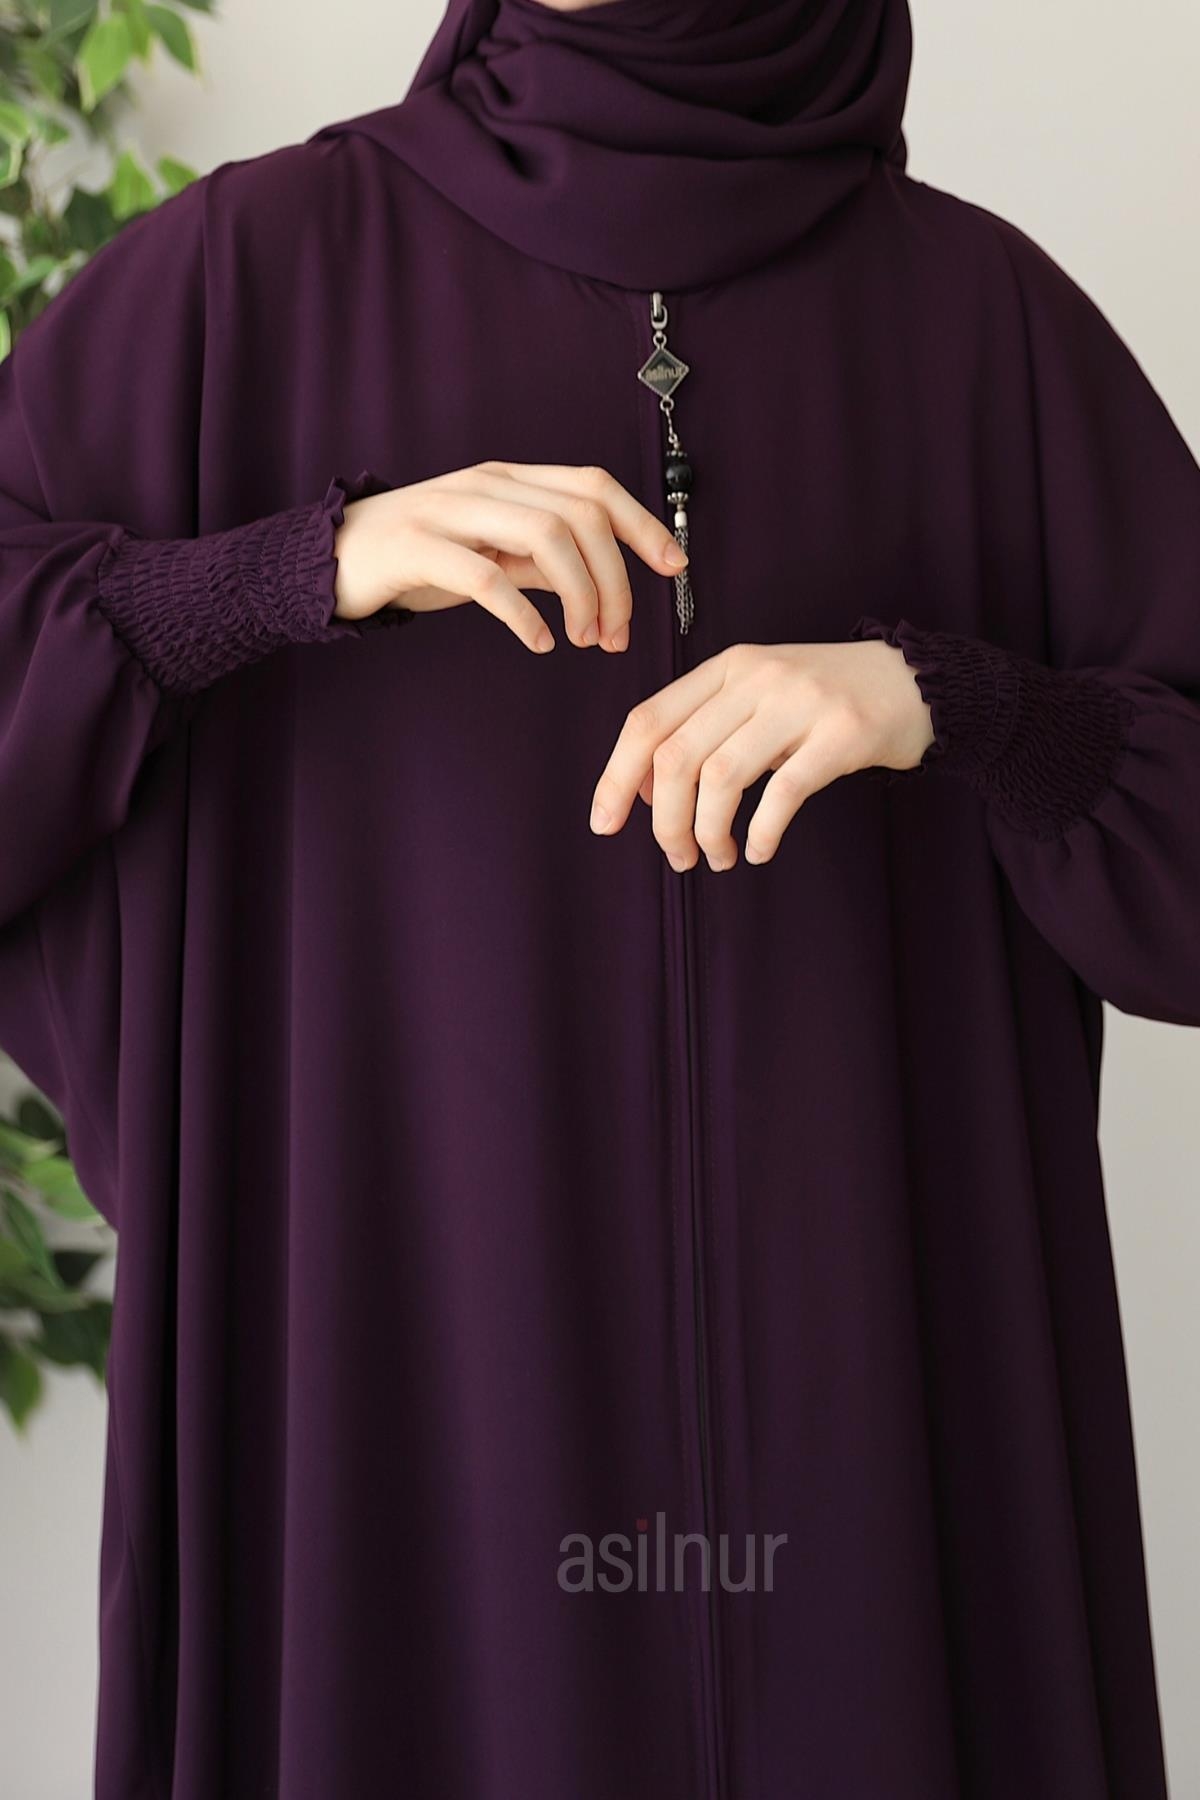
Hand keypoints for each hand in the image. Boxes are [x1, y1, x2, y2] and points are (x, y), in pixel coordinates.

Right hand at [333, 459, 688, 652]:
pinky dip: (524, 615)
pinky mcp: (417, 548)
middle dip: (615, 579)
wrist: (329, 559)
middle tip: (615, 634)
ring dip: (580, 595)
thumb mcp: (488, 553)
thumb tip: (598, 580)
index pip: (594, 487)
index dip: (642, 525)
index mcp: (509, 479)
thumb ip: (539, 560)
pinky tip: (539, 642)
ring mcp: (450, 511)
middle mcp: (486, 484)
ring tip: (584, 640)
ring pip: (544, 537)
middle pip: (580, 515)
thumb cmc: (414, 559)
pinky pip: (486, 577)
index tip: (673, 568)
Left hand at [589, 640, 934, 869]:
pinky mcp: (842, 732)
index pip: (648, 720)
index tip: (605, 822)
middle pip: (677, 756)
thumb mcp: (758, 695)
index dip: (617, 776)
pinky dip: (762, 831)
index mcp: (727, 668)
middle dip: (665, 821)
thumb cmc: (824, 701)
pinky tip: (759, 849)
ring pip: (722, 776)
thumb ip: (705, 729)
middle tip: (677, 857)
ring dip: (708, 831)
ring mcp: (800, 702)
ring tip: (718, 857)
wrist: (916, 682)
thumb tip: (650, 794)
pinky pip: (783, 791)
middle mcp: (757, 677)